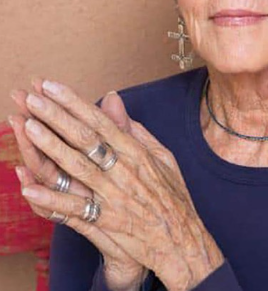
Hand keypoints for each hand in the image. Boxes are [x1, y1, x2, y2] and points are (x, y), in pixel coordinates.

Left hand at [9, 78, 224, 290]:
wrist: (181, 238)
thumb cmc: (172, 195)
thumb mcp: (162, 156)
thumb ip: (134, 128)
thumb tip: (112, 98)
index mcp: (136, 152)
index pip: (100, 122)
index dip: (74, 103)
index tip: (52, 87)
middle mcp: (123, 170)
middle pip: (85, 139)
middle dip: (57, 116)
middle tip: (32, 97)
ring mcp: (113, 196)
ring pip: (76, 167)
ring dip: (50, 146)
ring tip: (27, 125)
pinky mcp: (106, 222)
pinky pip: (74, 209)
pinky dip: (51, 199)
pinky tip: (28, 186)